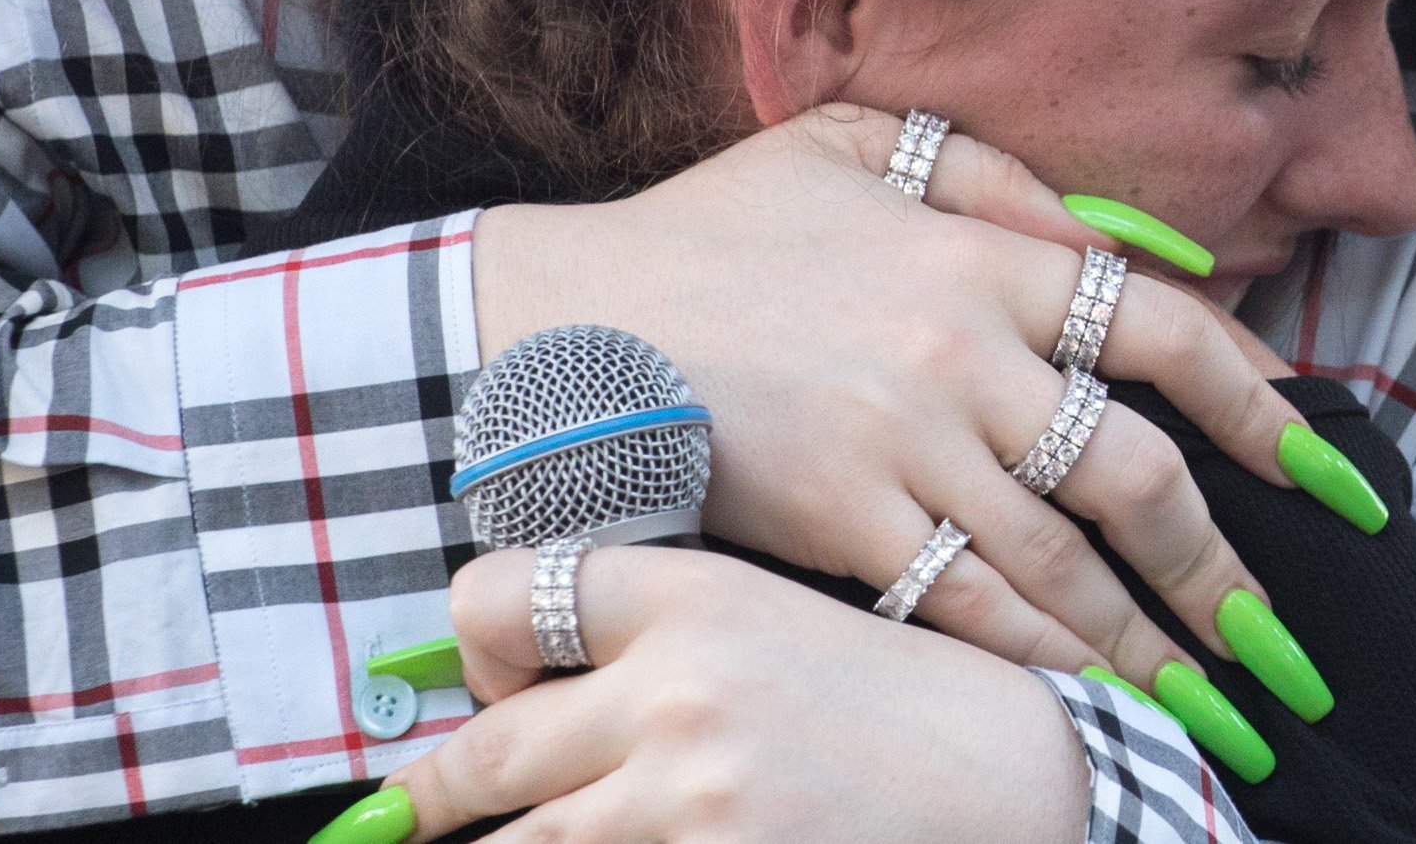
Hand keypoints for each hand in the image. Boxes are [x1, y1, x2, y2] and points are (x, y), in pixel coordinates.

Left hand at [389, 542, 1086, 843]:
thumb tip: (509, 682)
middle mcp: (674, 695)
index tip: (482, 690)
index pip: (494, 598)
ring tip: (456, 841)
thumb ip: (645, 630)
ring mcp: (693, 806)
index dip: (470, 652)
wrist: (1028, 783)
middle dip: (428, 800)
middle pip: (486, 756)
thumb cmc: (889, 699)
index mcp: (683, 595)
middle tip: (387, 819)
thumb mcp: (763, 613)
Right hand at [467, 105, 1327, 687]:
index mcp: (977, 250)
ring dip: (1157, 646)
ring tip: (1218, 707)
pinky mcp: (845, 522)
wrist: (566, 317)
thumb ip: (989, 175)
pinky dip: (1045, 662)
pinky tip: (1091, 700)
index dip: (1266, 407)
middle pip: (1138, 474)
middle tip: (1281, 646)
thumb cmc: (711, 227)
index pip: (1167, 327)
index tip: (1331, 473)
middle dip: (1224, 572)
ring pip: (1068, 565)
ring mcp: (904, 443)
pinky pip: (972, 609)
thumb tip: (1113, 243)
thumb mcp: (852, 146)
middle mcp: (962, 350)